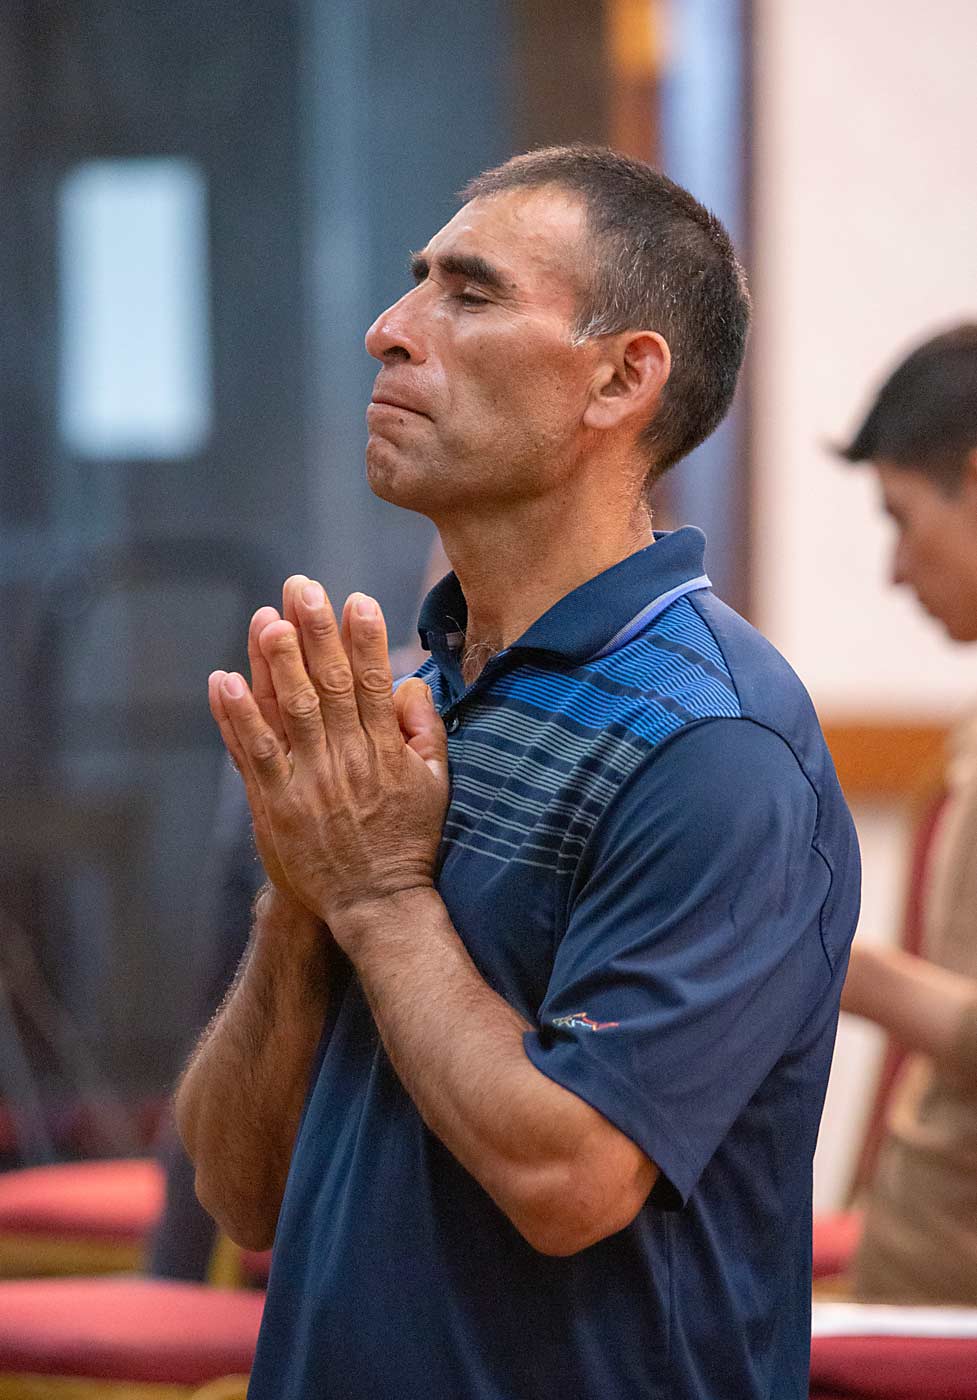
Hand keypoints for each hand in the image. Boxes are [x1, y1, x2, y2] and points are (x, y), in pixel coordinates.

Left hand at [209, 578, 448, 937]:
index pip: (375, 684)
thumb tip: (409, 683)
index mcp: (387, 751)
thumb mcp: (436, 784)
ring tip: (265, 620)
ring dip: (276, 664)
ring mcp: (310, 782)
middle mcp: (349, 759)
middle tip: (303, 589)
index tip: (357, 599)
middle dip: (316, 634)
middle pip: (330, 685)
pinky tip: (223, 681)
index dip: (365, 640)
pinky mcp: (277, 805)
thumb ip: (424, 731)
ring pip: (292, 712)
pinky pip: (255, 753)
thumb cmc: (408, 841)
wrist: (378, 905)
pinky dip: (238, 717)